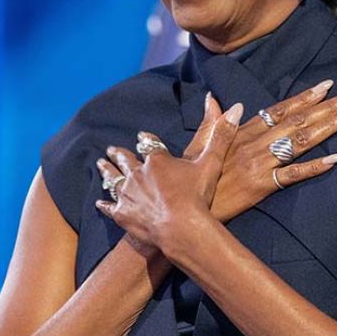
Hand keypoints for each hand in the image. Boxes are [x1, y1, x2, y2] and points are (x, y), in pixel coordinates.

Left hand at [94, 102, 242, 256]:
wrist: (181, 228)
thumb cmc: (197, 195)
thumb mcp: (212, 163)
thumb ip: (222, 135)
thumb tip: (237, 107)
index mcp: (157, 160)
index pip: (149, 145)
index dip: (146, 140)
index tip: (141, 136)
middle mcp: (138, 173)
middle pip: (126, 160)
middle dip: (120, 154)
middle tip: (111, 149)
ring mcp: (127, 194)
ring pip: (113, 179)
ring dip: (106, 171)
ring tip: (100, 164)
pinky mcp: (122, 214)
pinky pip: (109, 207)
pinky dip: (104, 204)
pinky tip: (99, 202)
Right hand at [190, 80, 336, 221]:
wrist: (184, 209)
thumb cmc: (192, 178)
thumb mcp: (199, 146)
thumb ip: (211, 121)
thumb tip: (213, 99)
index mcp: (242, 132)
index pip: (280, 109)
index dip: (305, 97)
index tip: (328, 85)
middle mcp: (255, 144)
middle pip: (298, 121)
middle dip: (328, 106)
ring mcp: (260, 164)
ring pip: (300, 142)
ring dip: (328, 127)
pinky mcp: (262, 186)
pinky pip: (293, 175)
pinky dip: (316, 167)